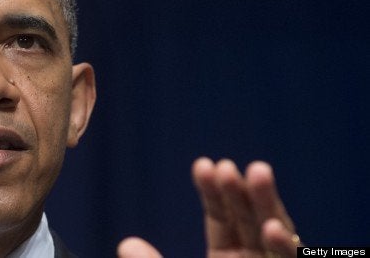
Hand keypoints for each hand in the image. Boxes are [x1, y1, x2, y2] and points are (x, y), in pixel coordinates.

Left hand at [117, 157, 300, 257]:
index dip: (213, 192)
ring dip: (267, 204)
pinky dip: (284, 246)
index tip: (203, 164)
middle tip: (226, 165)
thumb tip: (125, 244)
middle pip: (248, 219)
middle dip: (239, 190)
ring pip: (274, 233)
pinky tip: (272, 226)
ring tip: (256, 172)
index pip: (220, 219)